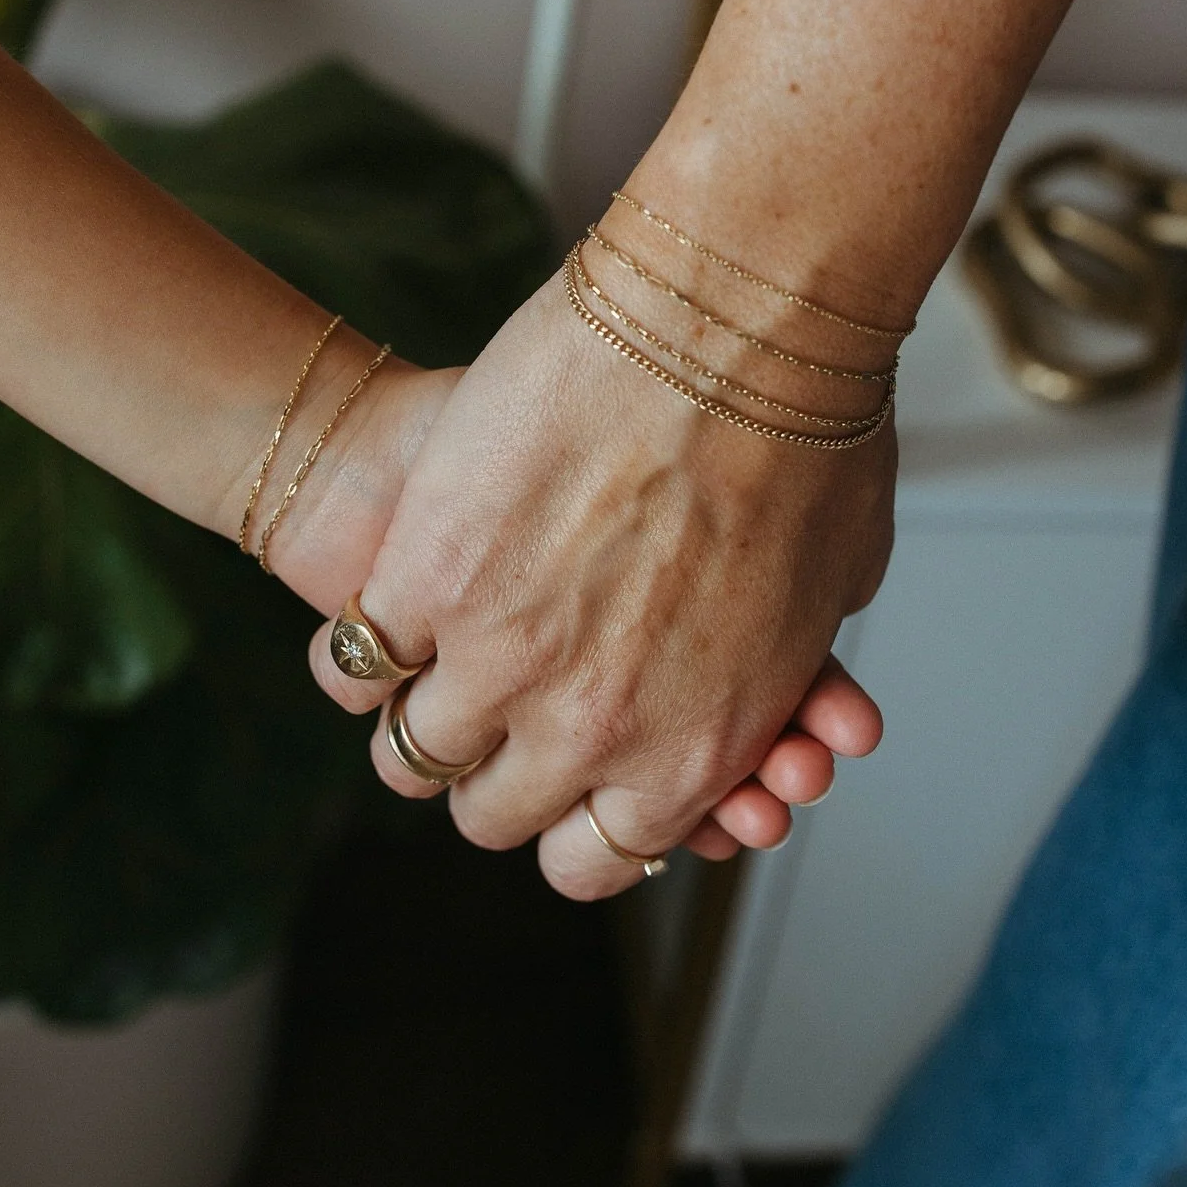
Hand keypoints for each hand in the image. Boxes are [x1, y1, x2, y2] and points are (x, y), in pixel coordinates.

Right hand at [307, 273, 894, 896]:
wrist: (730, 322)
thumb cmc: (805, 431)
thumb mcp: (830, 588)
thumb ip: (773, 669)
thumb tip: (775, 691)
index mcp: (691, 751)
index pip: (595, 864)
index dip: (572, 830)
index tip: (564, 791)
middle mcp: (588, 731)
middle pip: (491, 818)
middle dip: (494, 776)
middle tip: (499, 719)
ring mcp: (496, 662)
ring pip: (413, 756)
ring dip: (419, 720)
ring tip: (432, 668)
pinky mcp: (425, 582)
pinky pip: (356, 663)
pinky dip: (362, 649)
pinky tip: (382, 614)